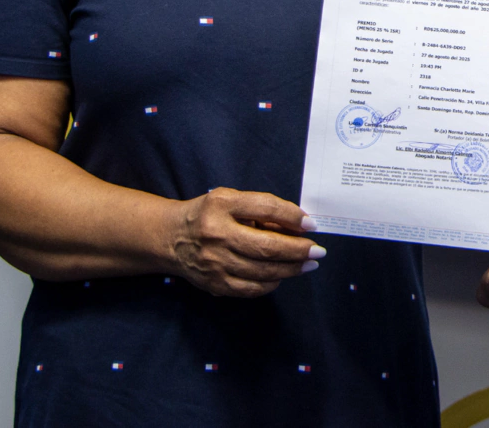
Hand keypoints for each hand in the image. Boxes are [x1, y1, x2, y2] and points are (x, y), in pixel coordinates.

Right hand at [168, 187, 323, 297]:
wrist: (171, 238)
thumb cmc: (209, 214)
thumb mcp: (231, 200)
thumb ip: (261, 208)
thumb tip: (297, 225)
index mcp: (221, 205)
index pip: (265, 208)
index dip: (292, 216)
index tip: (311, 225)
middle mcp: (216, 234)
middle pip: (266, 246)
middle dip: (298, 250)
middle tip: (318, 252)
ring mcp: (214, 263)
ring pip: (262, 270)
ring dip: (291, 269)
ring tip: (307, 264)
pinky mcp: (214, 283)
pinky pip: (251, 288)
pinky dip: (271, 283)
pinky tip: (282, 276)